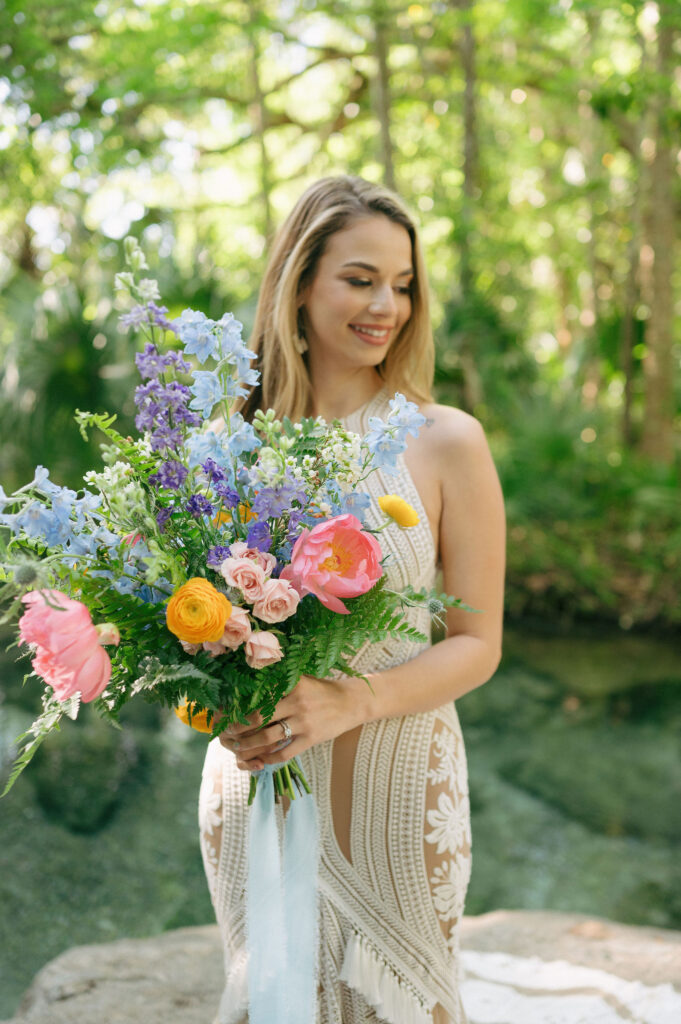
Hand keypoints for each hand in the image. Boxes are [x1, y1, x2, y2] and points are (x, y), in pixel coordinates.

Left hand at [219, 673, 365, 771]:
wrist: (352, 702)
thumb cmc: (322, 690)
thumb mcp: (301, 679)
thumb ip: (279, 681)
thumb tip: (249, 686)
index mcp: (291, 684)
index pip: (258, 695)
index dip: (239, 705)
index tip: (225, 711)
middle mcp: (296, 702)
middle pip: (258, 717)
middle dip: (238, 727)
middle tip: (227, 733)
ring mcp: (305, 722)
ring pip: (268, 738)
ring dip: (249, 745)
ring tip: (238, 748)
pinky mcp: (312, 739)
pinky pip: (285, 752)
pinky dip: (269, 758)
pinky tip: (260, 760)